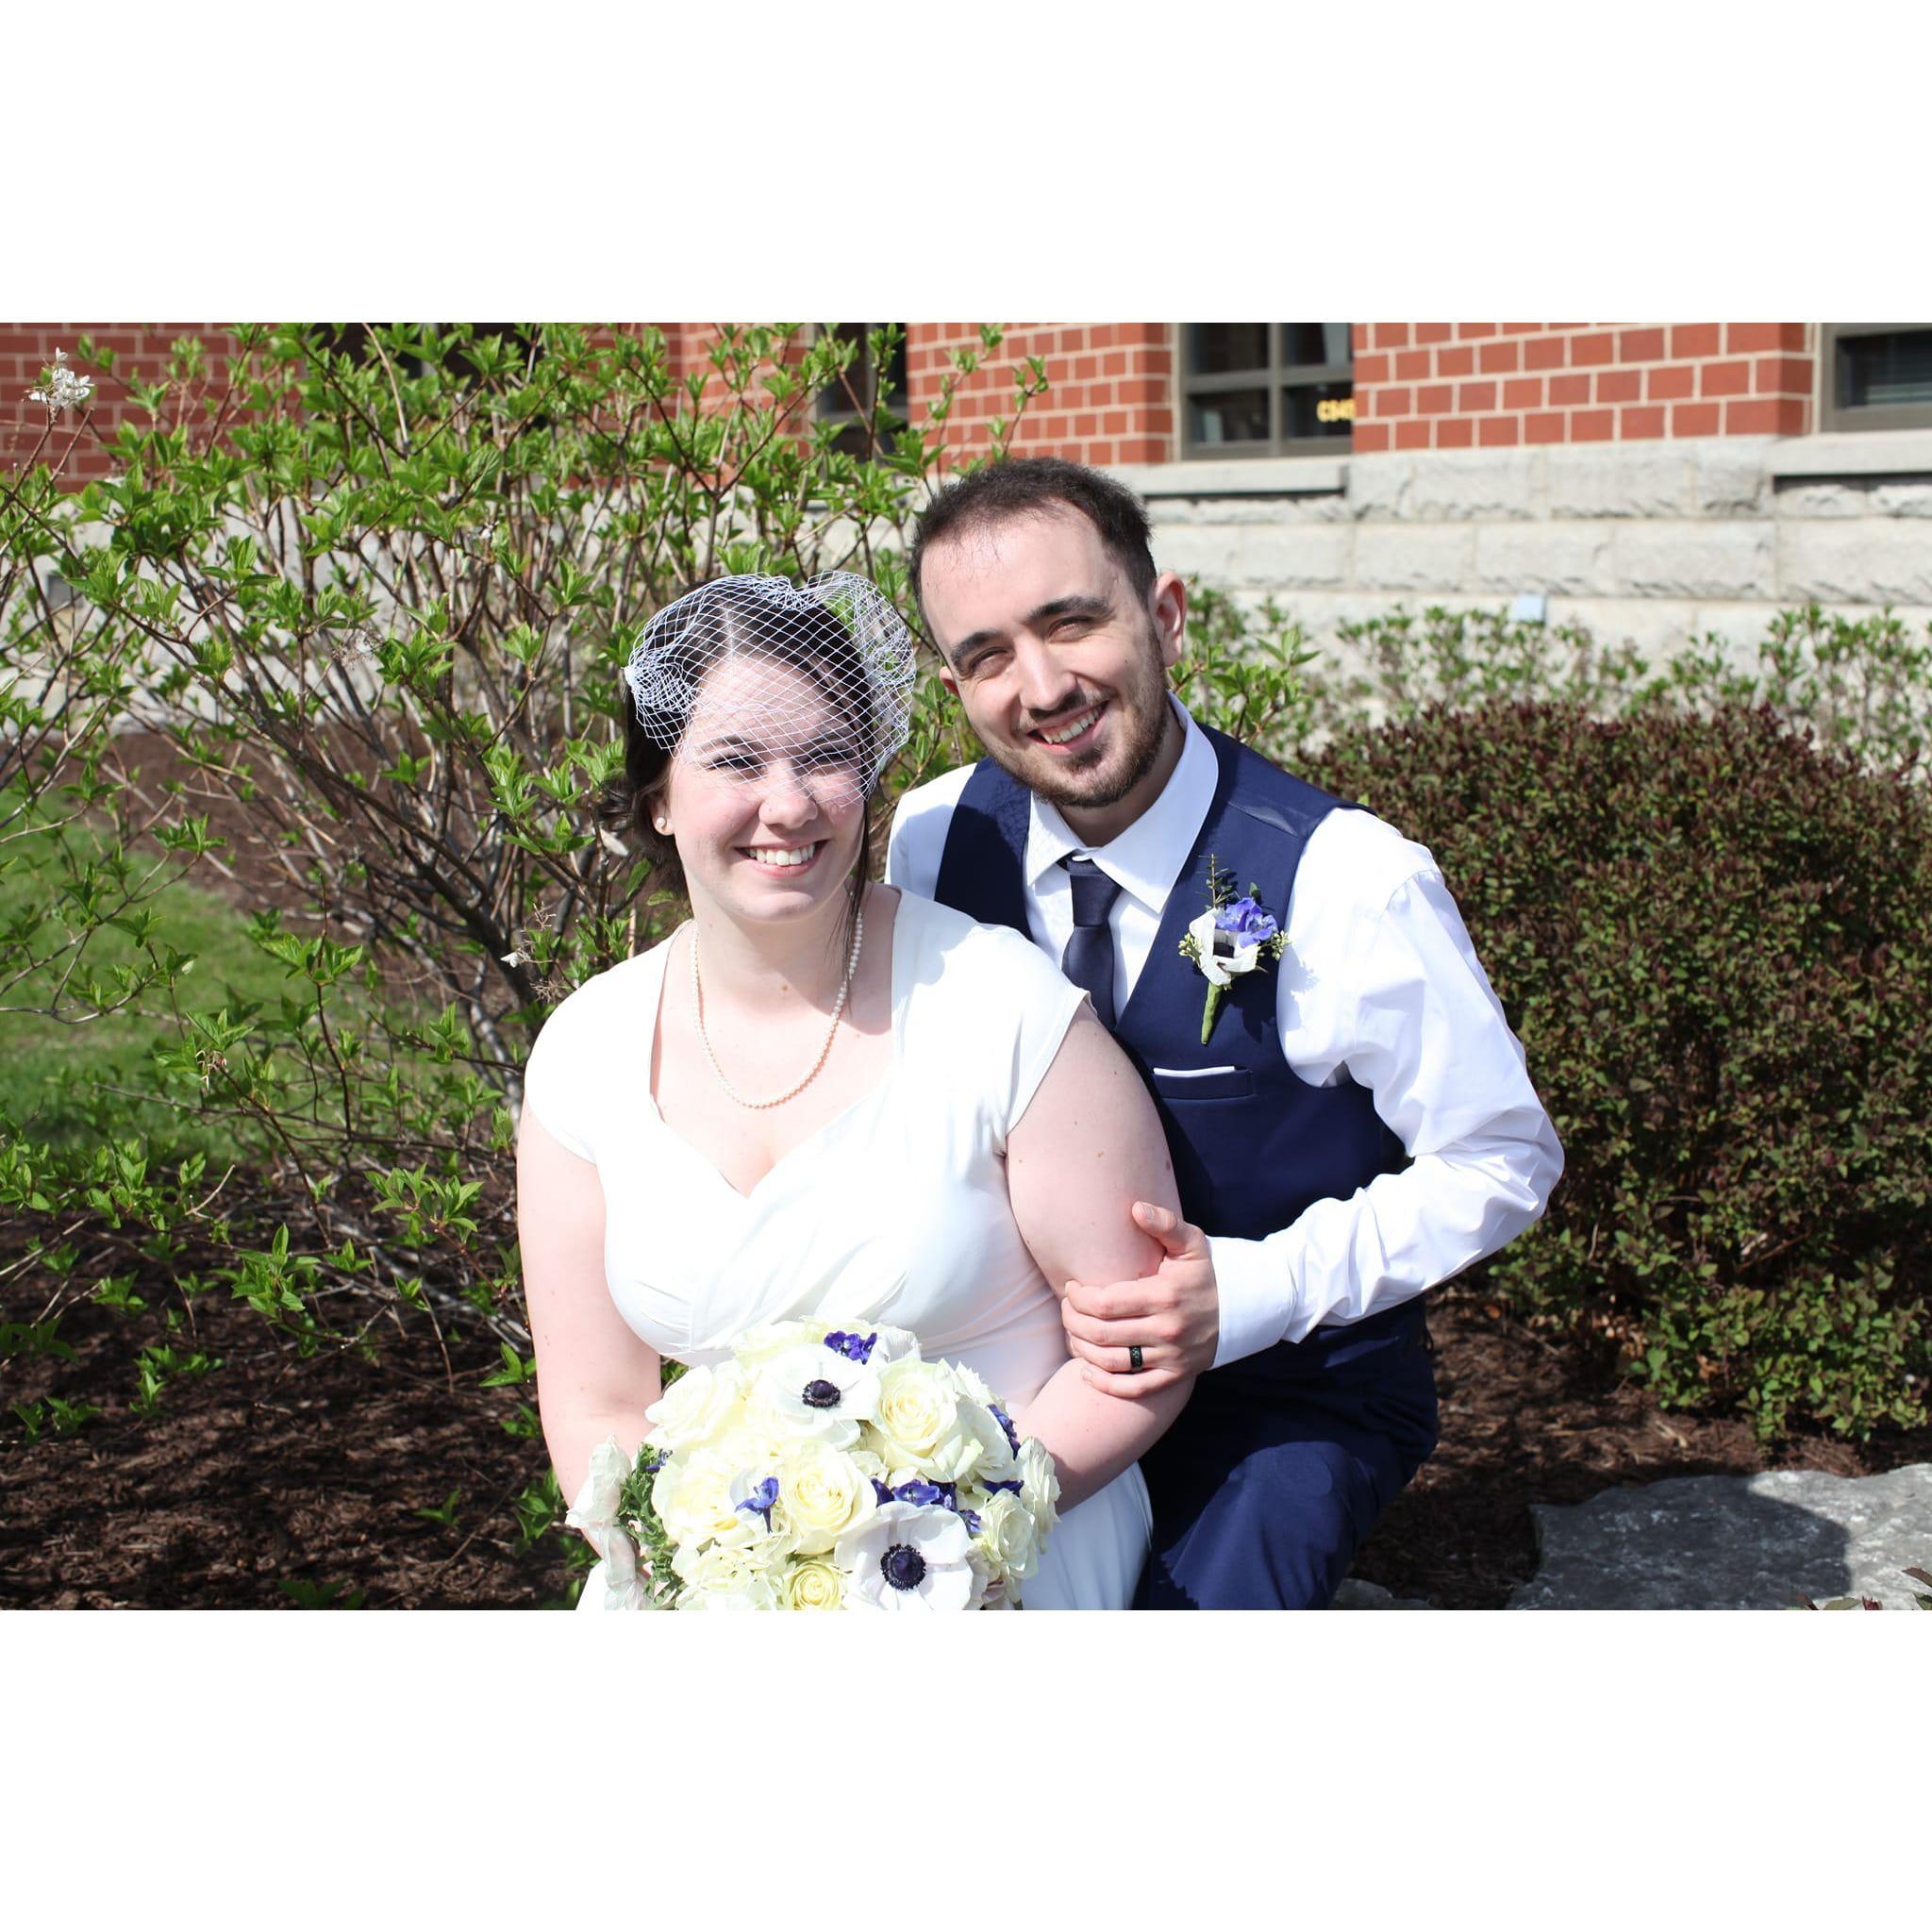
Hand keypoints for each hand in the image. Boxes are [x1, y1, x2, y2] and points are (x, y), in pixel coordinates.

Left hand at [1061, 1202, 1216, 1397]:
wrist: (1243, 1309)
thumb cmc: (1206, 1272)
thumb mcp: (1191, 1243)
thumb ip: (1164, 1224)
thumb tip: (1135, 1208)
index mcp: (1164, 1295)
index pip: (1105, 1303)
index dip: (1078, 1297)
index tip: (1071, 1287)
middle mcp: (1167, 1329)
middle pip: (1102, 1333)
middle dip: (1072, 1321)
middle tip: (1065, 1309)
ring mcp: (1172, 1356)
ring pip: (1112, 1362)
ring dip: (1082, 1350)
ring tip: (1072, 1334)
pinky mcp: (1176, 1376)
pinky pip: (1134, 1389)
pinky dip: (1105, 1385)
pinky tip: (1087, 1372)